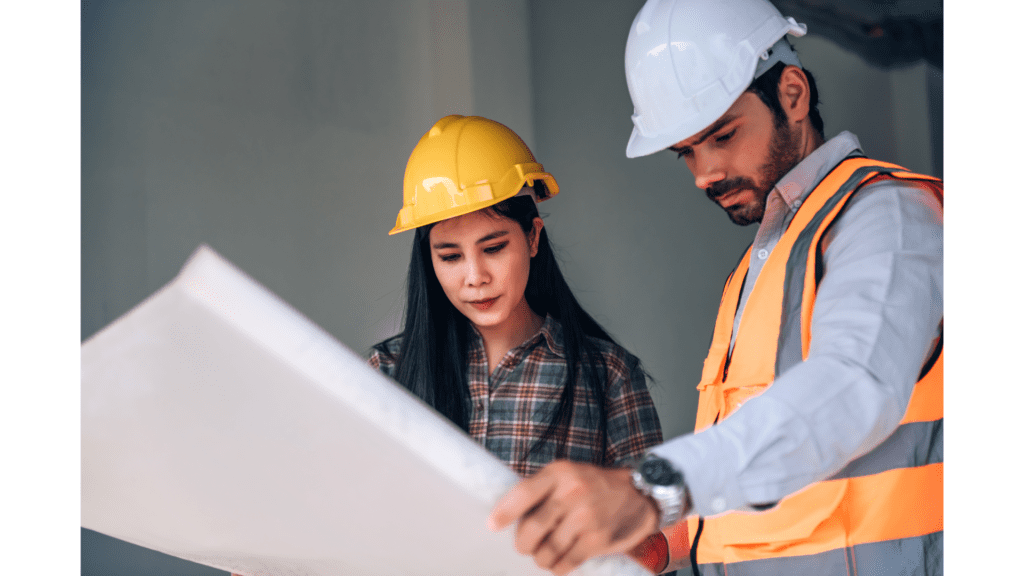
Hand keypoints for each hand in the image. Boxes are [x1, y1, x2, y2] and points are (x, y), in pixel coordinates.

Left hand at [487, 460, 658, 575]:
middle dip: (523, 544)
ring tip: (544, 554)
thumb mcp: (568, 474)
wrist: (639, 494)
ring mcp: (586, 517)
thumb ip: (542, 489)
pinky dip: (557, 567)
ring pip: (546, 550)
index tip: (492, 525)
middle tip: (525, 546)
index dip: (504, 512)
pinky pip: (565, 562)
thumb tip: (507, 514)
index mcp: (559, 473)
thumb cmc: (594, 485)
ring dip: (541, 558)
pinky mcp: (598, 539)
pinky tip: (559, 562)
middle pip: (532, 528)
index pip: (523, 494)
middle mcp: (572, 493)